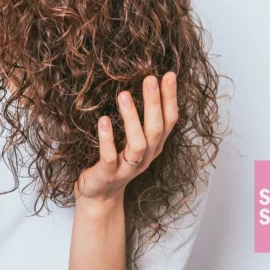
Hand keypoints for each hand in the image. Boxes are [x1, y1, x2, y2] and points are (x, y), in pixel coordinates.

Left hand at [74, 72, 178, 206]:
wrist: (99, 195)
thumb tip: (141, 85)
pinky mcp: (108, 174)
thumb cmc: (115, 160)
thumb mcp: (132, 139)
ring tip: (124, 95)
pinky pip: (110, 157)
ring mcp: (128, 167)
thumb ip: (139, 119)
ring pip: (138, 144)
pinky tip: (103, 120)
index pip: (169, 120)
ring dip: (132, 119)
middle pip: (156, 129)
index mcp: (154, 146)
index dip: (170, 98)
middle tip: (150, 78)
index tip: (168, 74)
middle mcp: (146, 156)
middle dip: (154, 103)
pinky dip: (107, 139)